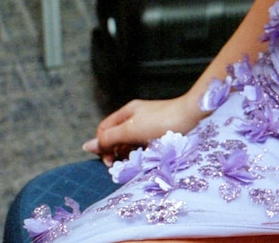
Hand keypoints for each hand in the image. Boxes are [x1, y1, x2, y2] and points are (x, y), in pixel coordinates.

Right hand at [82, 95, 204, 163]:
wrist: (192, 117)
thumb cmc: (160, 121)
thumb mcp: (130, 129)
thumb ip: (109, 138)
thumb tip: (86, 146)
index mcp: (127, 112)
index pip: (104, 130)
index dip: (102, 145)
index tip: (109, 160)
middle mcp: (136, 117)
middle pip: (116, 137)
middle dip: (115, 151)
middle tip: (119, 164)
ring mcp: (148, 125)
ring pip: (130, 143)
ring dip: (128, 154)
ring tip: (135, 161)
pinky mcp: (159, 133)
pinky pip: (143, 145)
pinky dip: (141, 153)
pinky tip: (146, 158)